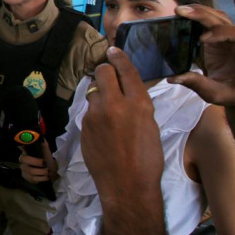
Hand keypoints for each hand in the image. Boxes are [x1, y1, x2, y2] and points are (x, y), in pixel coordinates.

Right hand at [19, 143, 56, 183]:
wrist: (50, 172)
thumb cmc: (48, 161)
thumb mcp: (47, 153)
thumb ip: (44, 145)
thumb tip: (41, 138)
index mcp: (27, 152)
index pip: (21, 147)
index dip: (23, 147)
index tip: (29, 150)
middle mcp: (22, 160)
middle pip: (25, 160)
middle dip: (37, 163)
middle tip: (45, 166)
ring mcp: (23, 169)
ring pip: (30, 171)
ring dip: (41, 173)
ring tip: (47, 173)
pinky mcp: (25, 177)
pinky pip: (32, 179)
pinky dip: (41, 179)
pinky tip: (45, 177)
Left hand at [81, 47, 163, 206]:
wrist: (127, 184)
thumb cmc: (148, 158)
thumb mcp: (150, 125)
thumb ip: (138, 105)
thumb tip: (128, 91)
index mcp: (138, 103)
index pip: (126, 70)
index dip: (119, 57)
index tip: (113, 50)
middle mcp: (114, 104)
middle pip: (102, 72)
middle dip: (104, 71)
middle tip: (108, 76)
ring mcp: (95, 115)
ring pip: (92, 92)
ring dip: (99, 95)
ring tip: (107, 109)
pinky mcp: (83, 127)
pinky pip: (88, 112)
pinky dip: (94, 114)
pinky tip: (102, 128)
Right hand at [169, 5, 234, 108]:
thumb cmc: (231, 93)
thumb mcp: (216, 94)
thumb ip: (198, 85)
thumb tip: (173, 77)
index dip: (223, 33)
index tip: (202, 39)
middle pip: (227, 21)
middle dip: (204, 15)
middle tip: (181, 12)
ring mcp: (231, 37)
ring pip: (219, 17)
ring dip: (200, 11)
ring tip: (180, 10)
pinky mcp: (220, 36)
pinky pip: (211, 21)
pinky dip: (198, 15)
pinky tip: (184, 14)